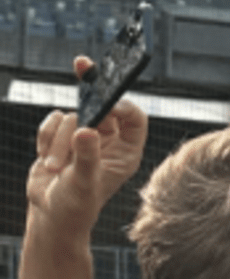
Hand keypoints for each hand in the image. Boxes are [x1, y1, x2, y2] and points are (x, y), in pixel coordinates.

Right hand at [27, 56, 147, 235]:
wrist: (50, 215)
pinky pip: (53, 121)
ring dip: (59, 140)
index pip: (134, 117)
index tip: (104, 101)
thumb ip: (86, 157)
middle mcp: (110, 140)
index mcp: (127, 150)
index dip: (122, 104)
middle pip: (104, 105)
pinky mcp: (63, 136)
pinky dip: (45, 138)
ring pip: (73, 116)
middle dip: (90, 94)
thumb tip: (87, 131)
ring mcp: (86, 136)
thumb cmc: (76, 205)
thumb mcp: (84, 183)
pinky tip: (46, 160)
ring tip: (56, 167)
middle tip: (83, 63)